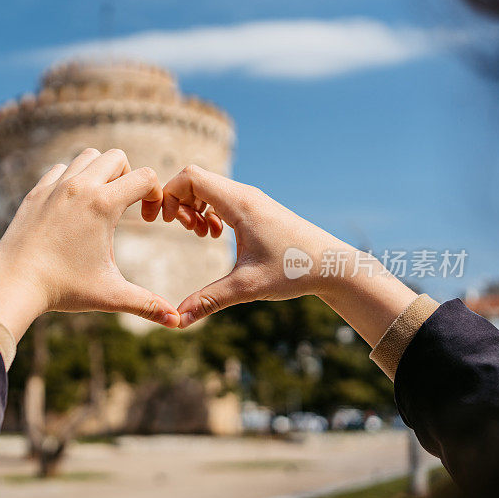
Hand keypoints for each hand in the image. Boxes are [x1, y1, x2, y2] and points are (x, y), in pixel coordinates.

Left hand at [0, 149, 180, 339]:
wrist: (13, 283)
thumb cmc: (63, 289)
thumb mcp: (110, 295)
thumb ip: (147, 304)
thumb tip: (177, 321)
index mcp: (103, 204)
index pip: (145, 177)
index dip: (156, 195)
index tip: (149, 219)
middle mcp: (80, 187)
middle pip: (117, 156)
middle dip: (128, 176)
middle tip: (125, 206)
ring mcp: (55, 186)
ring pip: (87, 157)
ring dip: (100, 172)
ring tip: (100, 203)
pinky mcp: (36, 192)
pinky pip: (60, 169)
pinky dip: (72, 179)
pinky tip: (72, 207)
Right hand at [162, 165, 415, 345]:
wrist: (334, 265)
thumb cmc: (295, 271)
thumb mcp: (247, 288)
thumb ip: (209, 300)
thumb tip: (177, 320)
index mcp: (240, 204)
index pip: (190, 176)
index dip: (169, 194)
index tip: (165, 222)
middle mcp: (244, 195)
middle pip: (195, 178)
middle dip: (178, 200)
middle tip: (184, 229)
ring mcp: (251, 199)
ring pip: (208, 187)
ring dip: (193, 206)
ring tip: (201, 235)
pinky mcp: (256, 208)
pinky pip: (221, 197)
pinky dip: (208, 210)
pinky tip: (214, 234)